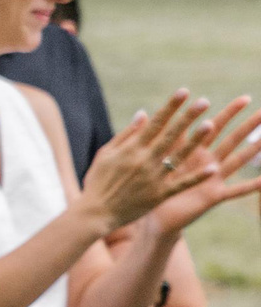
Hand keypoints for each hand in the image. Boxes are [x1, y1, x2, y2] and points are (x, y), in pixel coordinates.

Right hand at [79, 91, 221, 230]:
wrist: (95, 214)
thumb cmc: (97, 182)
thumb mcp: (105, 155)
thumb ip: (126, 135)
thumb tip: (144, 114)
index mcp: (131, 150)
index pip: (155, 123)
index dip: (170, 107)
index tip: (184, 92)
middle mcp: (144, 161)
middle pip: (170, 135)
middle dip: (187, 117)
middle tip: (204, 102)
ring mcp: (153, 178)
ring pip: (179, 156)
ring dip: (195, 141)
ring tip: (210, 125)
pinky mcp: (159, 195)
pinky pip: (181, 184)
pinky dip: (196, 177)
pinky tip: (212, 168)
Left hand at [142, 95, 260, 234]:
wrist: (152, 215)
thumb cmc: (151, 186)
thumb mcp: (154, 159)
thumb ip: (154, 137)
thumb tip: (143, 111)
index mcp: (193, 151)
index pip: (214, 126)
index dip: (229, 113)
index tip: (246, 98)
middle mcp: (208, 162)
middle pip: (231, 140)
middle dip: (248, 126)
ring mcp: (213, 179)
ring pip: (237, 160)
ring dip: (254, 150)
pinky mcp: (213, 196)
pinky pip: (235, 191)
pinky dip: (250, 187)